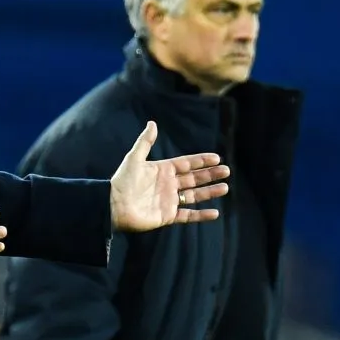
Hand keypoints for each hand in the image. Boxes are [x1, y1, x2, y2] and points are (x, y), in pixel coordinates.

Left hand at [109, 121, 230, 232]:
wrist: (113, 205)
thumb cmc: (122, 181)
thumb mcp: (134, 158)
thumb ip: (145, 142)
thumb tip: (152, 123)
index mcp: (162, 170)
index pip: (187, 164)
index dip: (201, 160)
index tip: (217, 157)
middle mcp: (168, 185)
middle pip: (194, 178)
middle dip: (210, 175)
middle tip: (227, 171)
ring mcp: (169, 201)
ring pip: (194, 195)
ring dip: (210, 192)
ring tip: (225, 187)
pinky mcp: (167, 216)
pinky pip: (188, 215)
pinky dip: (201, 215)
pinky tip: (215, 213)